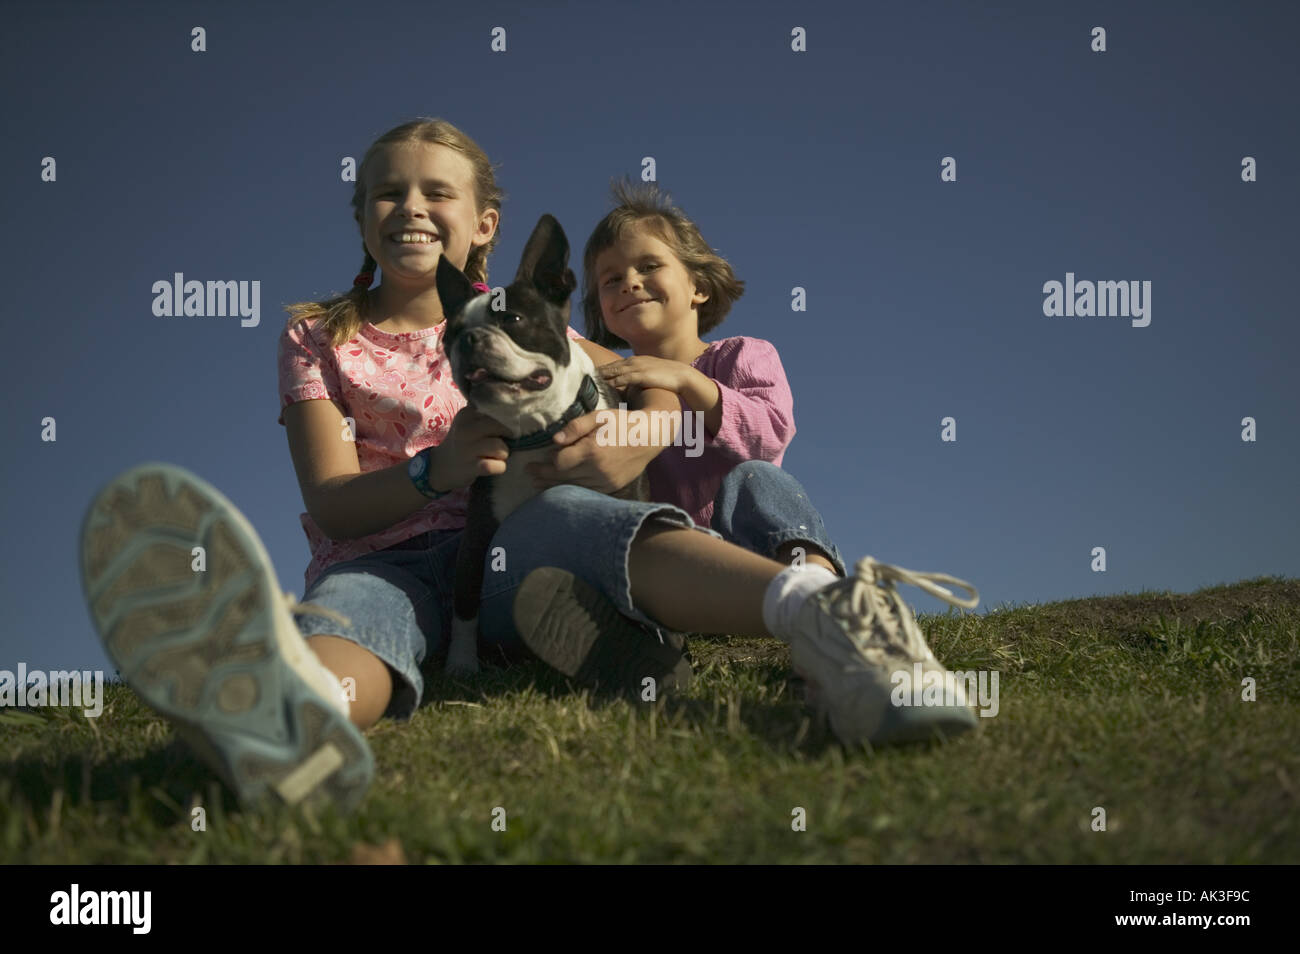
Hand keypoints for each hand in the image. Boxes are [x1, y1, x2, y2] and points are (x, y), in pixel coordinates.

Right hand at [427, 405, 509, 490]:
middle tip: (501, 442)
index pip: (496, 410)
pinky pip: (497, 465)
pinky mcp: (471, 467)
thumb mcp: (468, 422)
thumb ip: (486, 414)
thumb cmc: (462, 442)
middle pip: (500, 427)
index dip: (506, 419)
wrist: (441, 466)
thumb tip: (515, 410)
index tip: (505, 427)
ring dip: (503, 454)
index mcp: (466, 414)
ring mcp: (467, 449)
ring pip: (501, 447)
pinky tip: (492, 466)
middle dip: (507, 436)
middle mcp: (465, 429)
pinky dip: (500, 467)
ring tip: (494, 456)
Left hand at [525, 406, 655, 493]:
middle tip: (529, 474)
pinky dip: (573, 490)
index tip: (538, 459)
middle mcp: (598, 470)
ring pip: (574, 488)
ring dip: (554, 487)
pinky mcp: (612, 487)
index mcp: (592, 451)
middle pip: (563, 478)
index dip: (547, 462)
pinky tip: (562, 489)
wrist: (650, 437)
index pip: (560, 463)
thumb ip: (575, 427)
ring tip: (538, 484)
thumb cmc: (622, 423)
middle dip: (543, 476)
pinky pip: (587, 492)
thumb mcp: (599, 416)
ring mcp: (606, 482)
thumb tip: (554, 441)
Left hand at [597, 355, 688, 395]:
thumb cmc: (667, 377)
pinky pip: (625, 378)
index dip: (602, 370)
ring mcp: (638, 368)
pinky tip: (606, 385)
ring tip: (590, 381)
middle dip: (598, 371)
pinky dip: (615, 381)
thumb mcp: (650, 374)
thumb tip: (629, 385)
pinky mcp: (642, 375)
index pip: (615, 365)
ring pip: (615, 371)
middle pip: (611, 367)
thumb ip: (638, 377)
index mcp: (635, 361)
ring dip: (603, 376)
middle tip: (583, 376)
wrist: (682, 375)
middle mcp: (634, 362)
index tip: (590, 374)